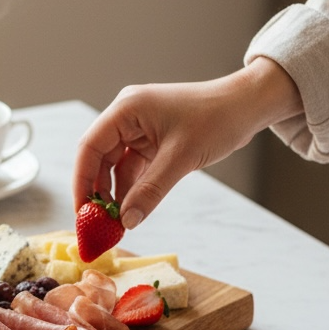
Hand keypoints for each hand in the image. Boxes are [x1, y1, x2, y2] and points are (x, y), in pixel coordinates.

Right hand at [72, 59, 301, 227]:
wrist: (247, 106)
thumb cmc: (216, 119)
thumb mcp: (180, 158)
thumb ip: (150, 191)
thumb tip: (126, 221)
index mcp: (126, 109)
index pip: (90, 147)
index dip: (81, 181)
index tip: (81, 212)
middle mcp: (127, 117)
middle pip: (99, 158)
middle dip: (97, 191)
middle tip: (96, 223)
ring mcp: (139, 129)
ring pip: (115, 166)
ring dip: (115, 193)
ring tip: (115, 222)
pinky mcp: (152, 140)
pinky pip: (134, 168)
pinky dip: (132, 188)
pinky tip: (131, 209)